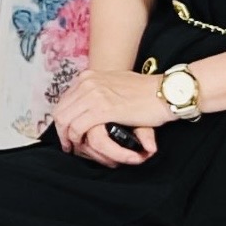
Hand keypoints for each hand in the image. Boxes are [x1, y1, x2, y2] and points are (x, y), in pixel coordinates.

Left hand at [53, 66, 171, 166]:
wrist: (165, 91)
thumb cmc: (146, 91)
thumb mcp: (115, 84)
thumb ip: (99, 90)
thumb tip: (89, 103)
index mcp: (88, 77)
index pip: (64, 100)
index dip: (62, 118)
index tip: (66, 130)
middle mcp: (87, 83)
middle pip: (60, 110)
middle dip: (60, 130)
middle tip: (67, 144)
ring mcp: (93, 95)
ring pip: (65, 120)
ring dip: (66, 137)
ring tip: (73, 148)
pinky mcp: (102, 109)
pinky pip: (77, 127)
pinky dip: (76, 140)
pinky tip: (81, 146)